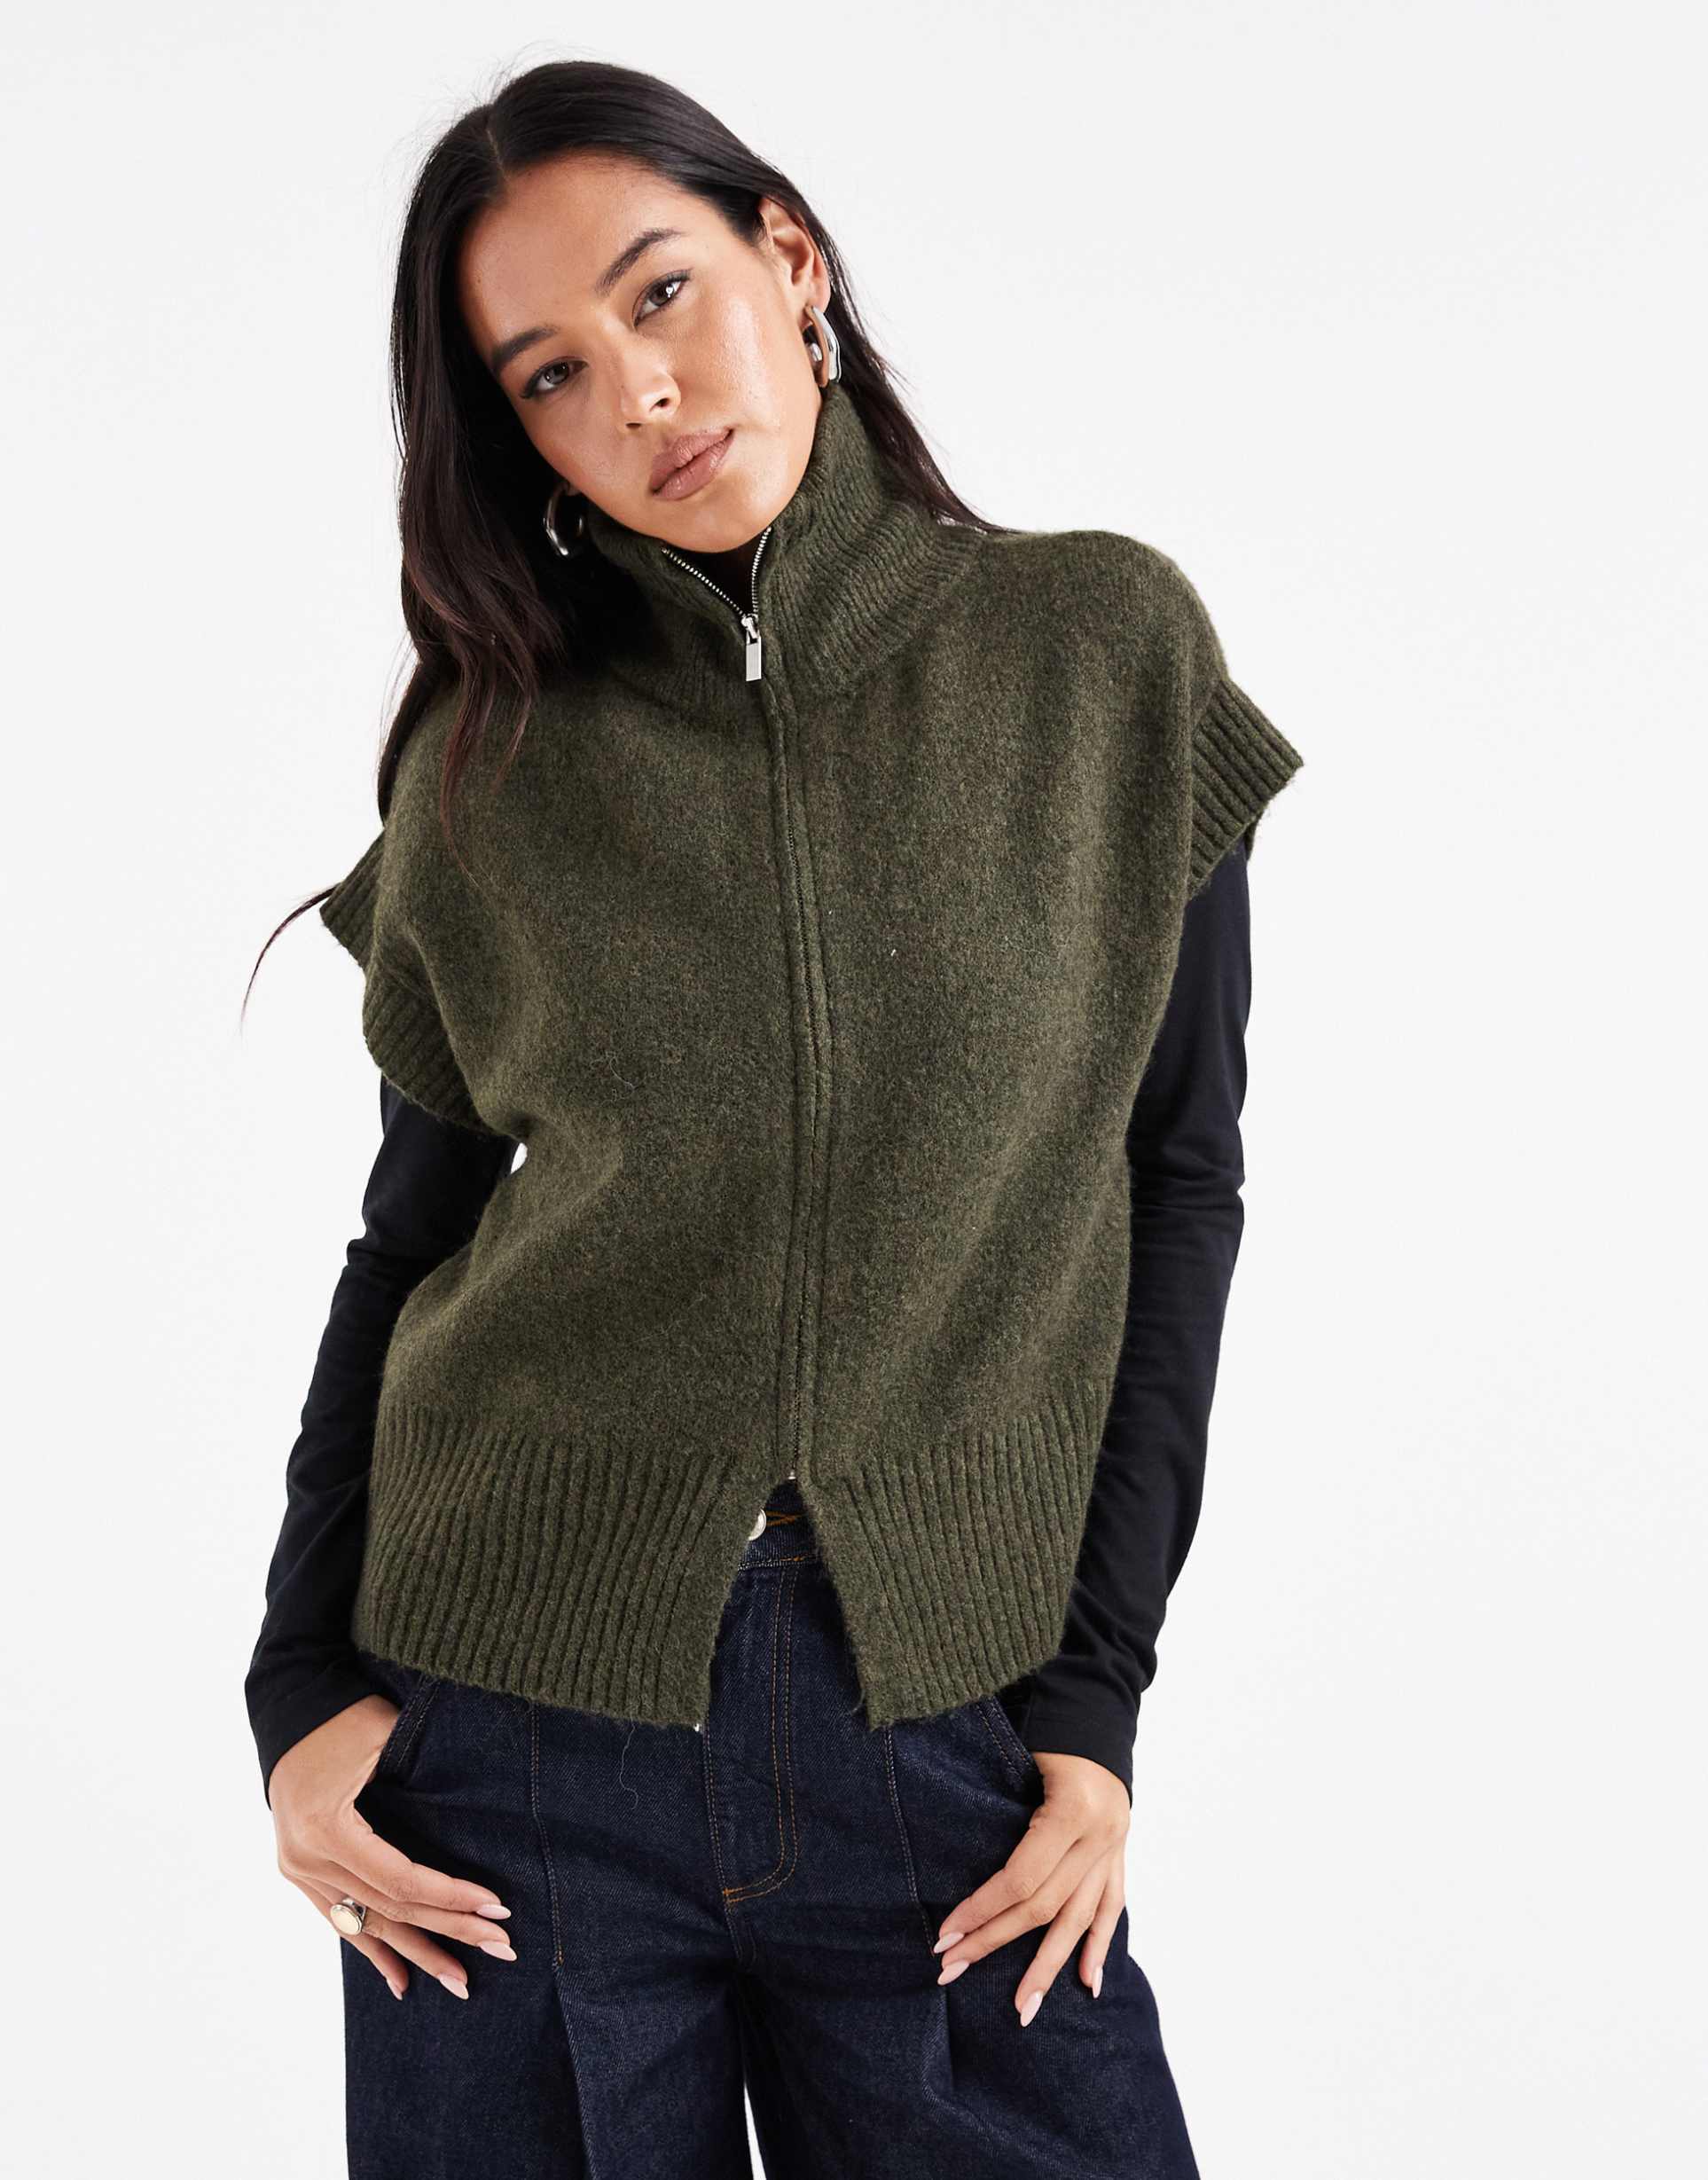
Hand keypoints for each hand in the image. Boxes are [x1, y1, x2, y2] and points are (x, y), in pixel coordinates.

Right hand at [269, 1693, 514, 1999]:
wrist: (288, 1705)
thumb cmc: (345, 1713)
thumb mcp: (386, 1735)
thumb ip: (425, 1773)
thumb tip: (485, 1804)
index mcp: (326, 1827)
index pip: (401, 1879)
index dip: (451, 1897)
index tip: (498, 1908)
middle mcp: (307, 1858)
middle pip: (389, 1909)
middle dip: (448, 1931)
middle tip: (501, 1950)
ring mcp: (298, 1870)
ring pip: (366, 1925)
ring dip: (416, 1954)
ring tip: (460, 1982)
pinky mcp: (299, 1871)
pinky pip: (340, 1921)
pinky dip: (373, 1950)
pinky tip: (401, 1983)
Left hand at [931, 1750, 1129, 2024]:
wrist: (1097, 1703)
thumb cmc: (1048, 1723)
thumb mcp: (1019, 1751)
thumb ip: (994, 1800)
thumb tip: (946, 1847)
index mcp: (1072, 1809)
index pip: (1021, 1878)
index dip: (981, 1909)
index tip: (945, 1934)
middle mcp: (1099, 1835)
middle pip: (1045, 1906)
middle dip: (995, 1941)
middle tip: (952, 1971)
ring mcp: (1115, 1846)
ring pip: (1080, 1919)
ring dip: (1048, 1966)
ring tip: (1022, 2009)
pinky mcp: (1120, 1851)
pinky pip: (1112, 1906)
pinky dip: (1100, 1945)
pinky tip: (1088, 1984)